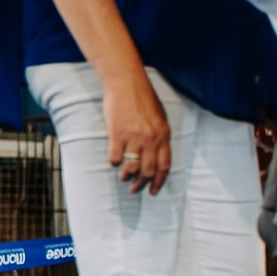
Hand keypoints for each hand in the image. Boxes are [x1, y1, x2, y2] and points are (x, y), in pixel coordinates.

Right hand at [104, 71, 170, 193]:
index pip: (164, 166)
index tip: (152, 191)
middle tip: (134, 189)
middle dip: (141, 184)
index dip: (158, 182)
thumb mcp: (159, 117)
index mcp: (163, 135)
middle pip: (147, 170)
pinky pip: (115, 156)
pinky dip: (113, 163)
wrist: (127, 84)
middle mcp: (151, 139)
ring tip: (122, 179)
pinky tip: (112, 162)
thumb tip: (155, 153)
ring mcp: (134, 137)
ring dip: (126, 177)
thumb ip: (159, 136)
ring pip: (131, 167)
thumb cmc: (143, 98)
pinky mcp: (117, 134)